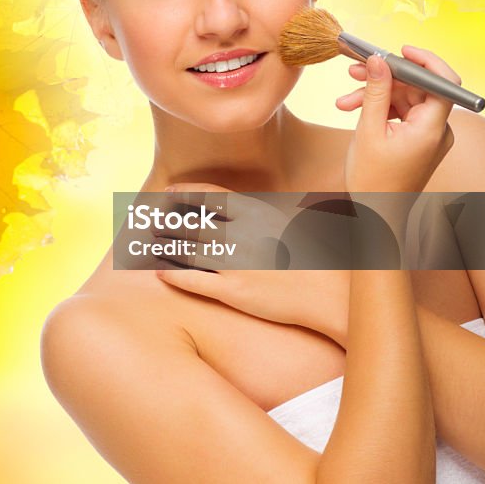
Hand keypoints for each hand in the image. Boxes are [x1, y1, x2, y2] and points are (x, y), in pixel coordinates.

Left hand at [155, 182, 350, 343]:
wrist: (332, 293)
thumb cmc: (318, 256)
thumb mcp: (291, 221)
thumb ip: (263, 213)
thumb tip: (242, 206)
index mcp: (256, 212)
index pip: (210, 195)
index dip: (185, 192)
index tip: (169, 191)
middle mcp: (241, 233)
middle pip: (192, 223)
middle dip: (168, 222)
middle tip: (152, 222)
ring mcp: (235, 262)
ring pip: (186, 251)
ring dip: (164, 247)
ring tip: (151, 245)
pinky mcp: (234, 291)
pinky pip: (193, 281)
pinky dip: (173, 276)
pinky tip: (160, 274)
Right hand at [337, 46, 456, 192]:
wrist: (375, 212)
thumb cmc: (372, 180)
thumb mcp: (368, 130)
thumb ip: (374, 91)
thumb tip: (377, 60)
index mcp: (432, 129)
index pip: (442, 83)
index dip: (424, 62)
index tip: (399, 50)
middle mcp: (437, 130)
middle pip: (418, 89)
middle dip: (386, 79)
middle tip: (356, 69)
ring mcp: (429, 136)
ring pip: (406, 101)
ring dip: (376, 96)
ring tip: (344, 101)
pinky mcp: (418, 141)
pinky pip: (402, 114)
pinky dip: (381, 109)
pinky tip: (355, 110)